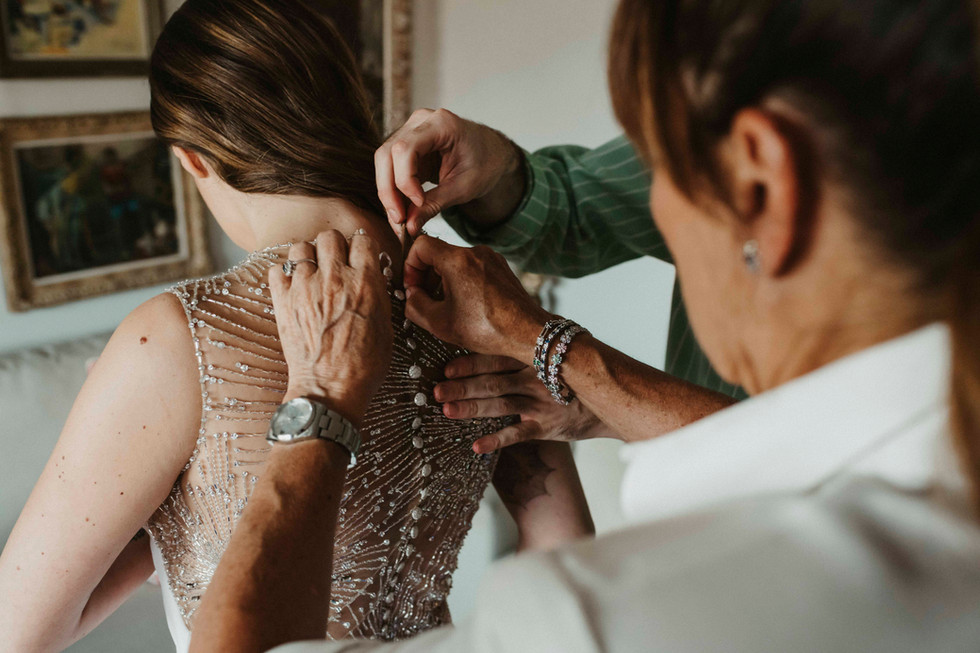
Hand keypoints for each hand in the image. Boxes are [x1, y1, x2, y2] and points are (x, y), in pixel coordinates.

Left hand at [269, 231, 393, 425]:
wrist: (330, 390)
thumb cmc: (363, 366)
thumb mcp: (385, 328)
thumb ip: (377, 296)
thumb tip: (372, 280)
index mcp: (365, 283)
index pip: (362, 240)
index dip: (361, 248)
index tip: (359, 256)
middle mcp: (334, 279)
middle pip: (330, 237)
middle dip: (334, 246)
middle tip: (335, 261)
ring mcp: (305, 288)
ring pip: (301, 247)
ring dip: (308, 256)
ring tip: (312, 272)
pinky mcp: (283, 301)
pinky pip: (277, 270)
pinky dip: (284, 274)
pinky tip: (293, 286)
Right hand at [375, 109, 523, 235]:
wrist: (492, 154)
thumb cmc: (485, 163)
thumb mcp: (464, 188)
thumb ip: (435, 205)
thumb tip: (409, 226)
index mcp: (441, 124)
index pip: (405, 149)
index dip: (405, 180)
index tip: (418, 204)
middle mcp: (421, 121)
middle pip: (387, 154)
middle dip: (389, 190)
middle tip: (399, 219)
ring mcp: (411, 130)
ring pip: (383, 161)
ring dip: (388, 192)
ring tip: (400, 219)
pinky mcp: (406, 145)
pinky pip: (390, 167)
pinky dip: (393, 189)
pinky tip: (402, 209)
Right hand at [403, 235, 549, 361]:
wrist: (527, 332)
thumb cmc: (487, 328)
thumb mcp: (439, 323)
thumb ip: (415, 306)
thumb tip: (411, 295)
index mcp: (457, 260)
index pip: (420, 245)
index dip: (410, 266)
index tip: (413, 288)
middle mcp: (475, 252)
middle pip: (438, 253)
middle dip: (426, 276)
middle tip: (425, 300)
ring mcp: (491, 258)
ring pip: (455, 261)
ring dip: (444, 280)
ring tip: (445, 306)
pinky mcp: (501, 267)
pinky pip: (472, 267)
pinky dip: (462, 281)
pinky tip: (465, 305)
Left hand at [435, 354, 609, 452]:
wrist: (609, 400)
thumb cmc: (574, 372)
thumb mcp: (555, 348)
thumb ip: (528, 340)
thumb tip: (499, 321)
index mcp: (532, 359)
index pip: (496, 357)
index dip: (471, 362)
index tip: (446, 367)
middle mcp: (534, 379)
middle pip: (492, 382)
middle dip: (462, 386)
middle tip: (434, 390)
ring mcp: (540, 404)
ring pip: (500, 406)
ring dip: (471, 408)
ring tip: (446, 410)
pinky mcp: (546, 427)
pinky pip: (518, 434)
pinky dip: (497, 440)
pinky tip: (476, 446)